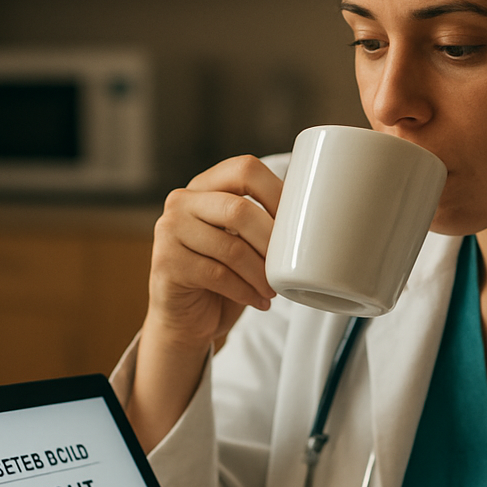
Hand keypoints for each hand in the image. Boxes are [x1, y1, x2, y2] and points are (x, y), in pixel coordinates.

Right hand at [130, 155, 282, 448]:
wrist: (185, 318)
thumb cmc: (223, 275)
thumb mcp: (241, 240)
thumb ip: (262, 220)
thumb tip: (321, 212)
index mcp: (205, 186)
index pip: (245, 169)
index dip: (277, 193)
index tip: (297, 223)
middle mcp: (182, 201)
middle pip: (238, 209)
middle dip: (271, 240)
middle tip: (287, 265)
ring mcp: (169, 231)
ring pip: (230, 247)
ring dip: (261, 273)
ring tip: (275, 289)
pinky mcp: (166, 264)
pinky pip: (217, 275)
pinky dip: (246, 291)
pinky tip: (259, 300)